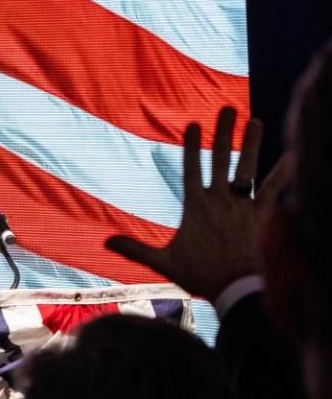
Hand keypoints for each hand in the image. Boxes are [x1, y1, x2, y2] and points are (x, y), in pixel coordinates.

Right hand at [106, 107, 292, 305]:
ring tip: (254, 121)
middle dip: (222, 132)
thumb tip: (105, 241)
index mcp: (195, 206)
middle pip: (221, 159)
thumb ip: (134, 248)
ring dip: (251, 144)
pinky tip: (294, 155)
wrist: (234, 289)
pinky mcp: (261, 215)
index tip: (193, 124)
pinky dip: (283, 173)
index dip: (191, 145)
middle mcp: (219, 199)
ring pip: (247, 168)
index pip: (191, 168)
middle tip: (226, 108)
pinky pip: (273, 190)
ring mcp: (242, 205)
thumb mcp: (161, 262)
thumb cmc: (198, 275)